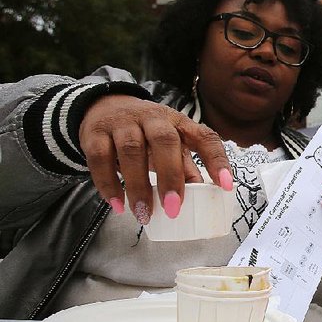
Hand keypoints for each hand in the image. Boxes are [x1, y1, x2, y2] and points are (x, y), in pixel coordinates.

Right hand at [79, 95, 231, 223]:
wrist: (104, 107)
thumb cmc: (146, 132)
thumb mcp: (171, 144)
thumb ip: (186, 167)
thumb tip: (204, 194)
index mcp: (179, 122)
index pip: (205, 137)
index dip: (217, 160)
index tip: (226, 186)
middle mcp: (153, 117)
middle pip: (164, 141)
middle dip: (170, 176)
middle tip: (174, 209)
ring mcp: (123, 122)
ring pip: (131, 150)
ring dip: (138, 186)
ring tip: (144, 214)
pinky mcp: (95, 132)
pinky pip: (100, 158)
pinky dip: (109, 184)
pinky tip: (117, 205)